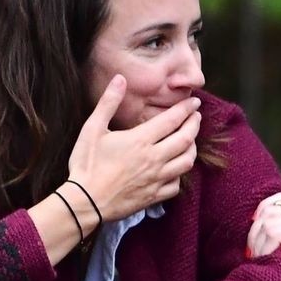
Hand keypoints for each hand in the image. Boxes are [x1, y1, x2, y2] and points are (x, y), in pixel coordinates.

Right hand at [65, 77, 201, 220]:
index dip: (186, 109)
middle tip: (196, 117)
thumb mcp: (92, 128)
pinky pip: (177, 185)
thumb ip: (108, 102)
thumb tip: (120, 78)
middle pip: (186, 139)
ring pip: (187, 162)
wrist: (84, 202)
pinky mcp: (154, 196)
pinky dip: (180, 174)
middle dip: (195, 125)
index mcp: (141, 140)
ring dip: (192, 148)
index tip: (194, 102)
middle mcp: (154, 158)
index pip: (172, 120)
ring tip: (190, 140)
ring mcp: (156, 179)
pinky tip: (176, 168)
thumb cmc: (86, 164)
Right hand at [246, 192, 280, 280]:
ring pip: (267, 211)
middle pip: (268, 221)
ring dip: (256, 231)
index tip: (261, 264)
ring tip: (253, 251)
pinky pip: (275, 201)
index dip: (265, 248)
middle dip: (258, 242)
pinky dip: (262, 209)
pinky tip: (255, 223)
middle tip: (255, 260)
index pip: (277, 232)